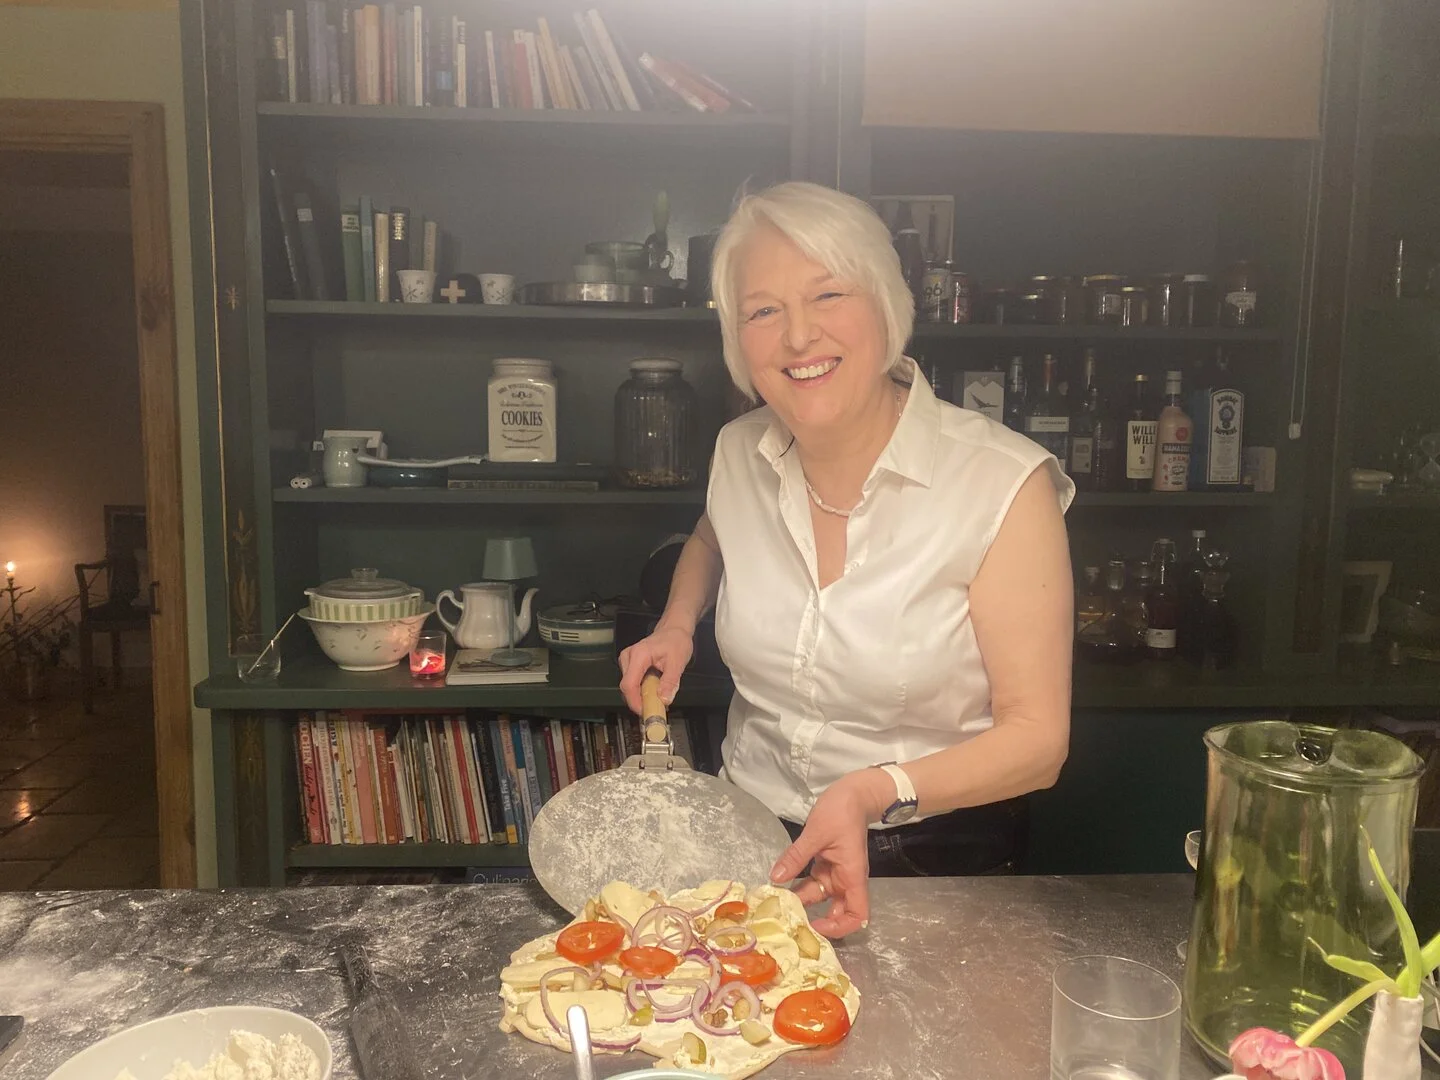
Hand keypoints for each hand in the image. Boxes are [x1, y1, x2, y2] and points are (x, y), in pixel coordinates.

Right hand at [618, 625, 693, 715]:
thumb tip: (664, 699)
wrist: (674, 630)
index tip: (645, 712)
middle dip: (640, 701)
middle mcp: (629, 657)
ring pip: (629, 686)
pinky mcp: (630, 664)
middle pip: (627, 687)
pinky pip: (632, 682)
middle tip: (656, 708)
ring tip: (657, 697)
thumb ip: (670, 682)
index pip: (629, 684)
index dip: (635, 702)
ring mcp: (627, 660)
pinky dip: (642, 690)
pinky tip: (653, 690)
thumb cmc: (676, 641)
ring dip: (641, 696)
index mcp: (639, 655)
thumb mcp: (677, 662)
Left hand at [769, 770, 885, 937]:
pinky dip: (799, 887)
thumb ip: (796, 856)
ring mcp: (835, 873)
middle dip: (816, 919)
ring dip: (802, 902)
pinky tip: (780, 887)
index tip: (816, 926)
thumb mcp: (816, 833)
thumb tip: (775, 878)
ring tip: (777, 907)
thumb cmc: (841, 812)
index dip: (840, 927)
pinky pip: (813, 882)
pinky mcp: (825, 864)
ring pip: (819, 896)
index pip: (857, 915)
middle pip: (836, 911)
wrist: (852, 793)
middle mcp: (845, 879)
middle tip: (789, 922)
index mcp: (852, 876)